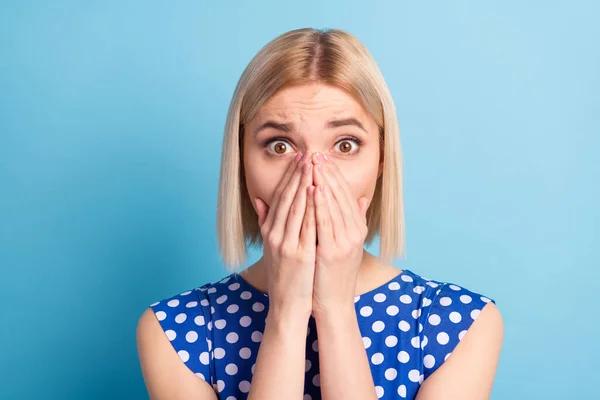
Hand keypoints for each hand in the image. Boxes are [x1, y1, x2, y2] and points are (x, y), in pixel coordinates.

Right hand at [254, 152, 316, 317]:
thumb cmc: (284, 276)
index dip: (289, 177)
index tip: (298, 159)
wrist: (287, 305)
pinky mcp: (299, 254)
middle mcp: (276, 235)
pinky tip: (317, 191)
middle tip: (307, 154)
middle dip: (298, 175)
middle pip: (288, 198)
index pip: (280, 198)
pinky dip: (312, 206)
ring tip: (313, 165)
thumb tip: (260, 200)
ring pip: (297, 207)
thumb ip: (267, 223)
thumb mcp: (272, 247)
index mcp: (271, 232)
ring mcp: (287, 244)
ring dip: (305, 183)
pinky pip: (307, 224)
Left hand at [310, 152, 369, 316]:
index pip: (345, 194)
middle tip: (316, 152)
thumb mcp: (344, 243)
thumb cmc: (333, 273)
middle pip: (340, 195)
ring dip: (323, 181)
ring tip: (313, 163)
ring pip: (333, 204)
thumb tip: (360, 198)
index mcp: (355, 228)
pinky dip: (320, 204)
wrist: (333, 303)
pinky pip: (325, 222)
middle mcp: (354, 232)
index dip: (334, 174)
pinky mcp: (332, 251)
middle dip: (327, 172)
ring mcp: (345, 241)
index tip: (322, 157)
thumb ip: (351, 220)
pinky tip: (313, 189)